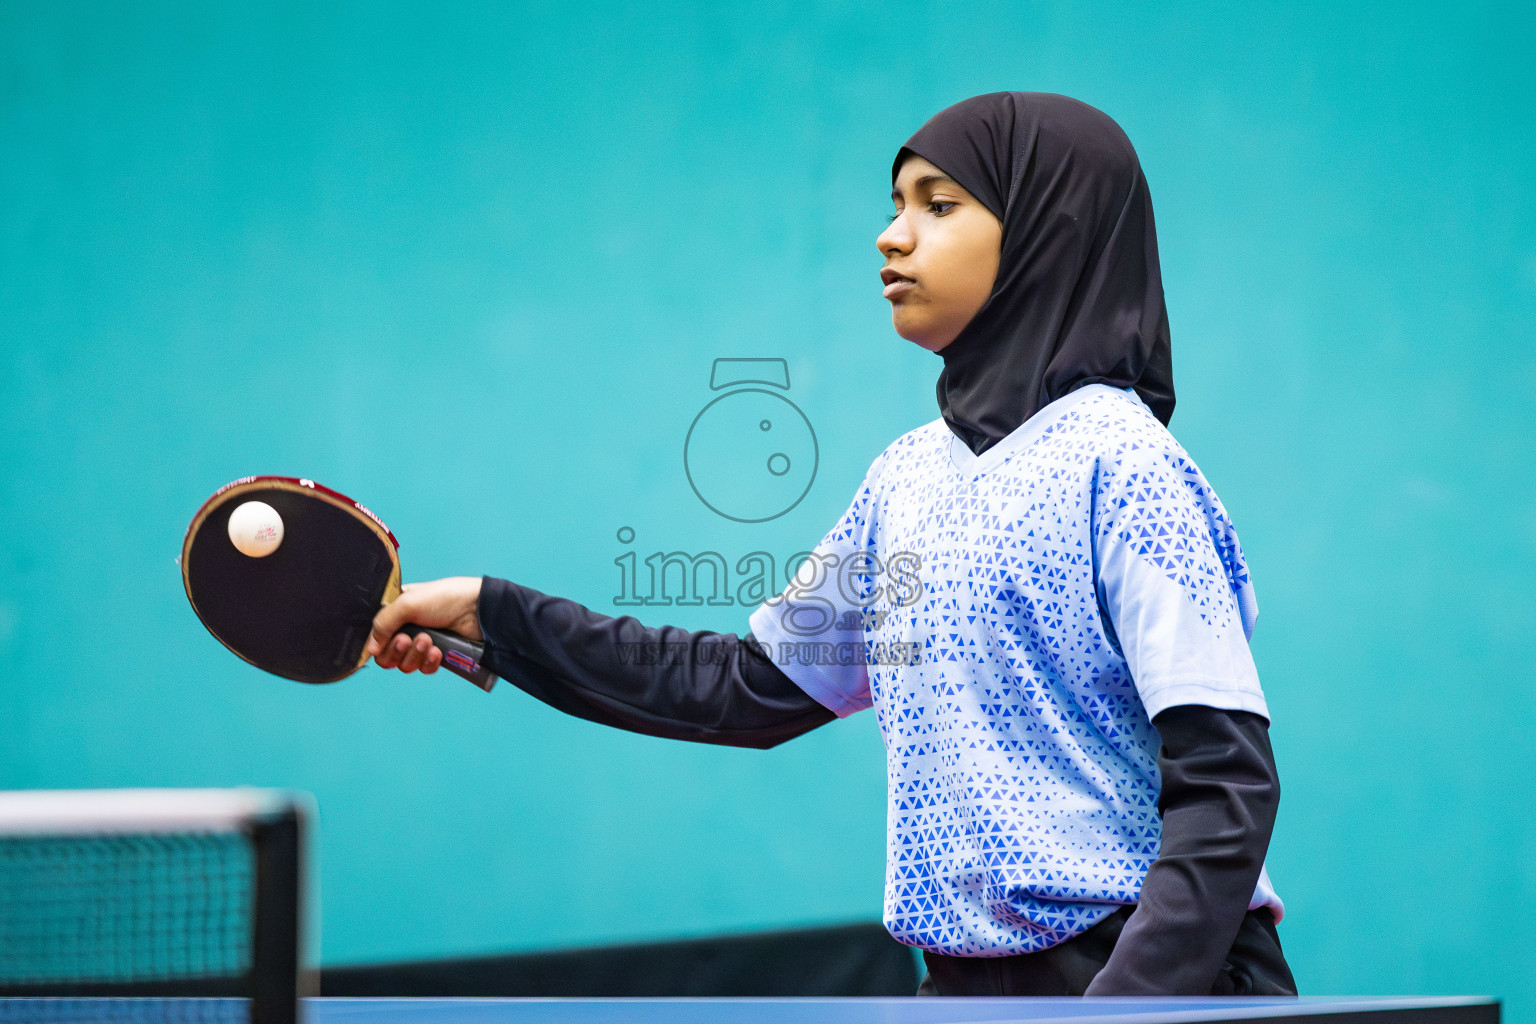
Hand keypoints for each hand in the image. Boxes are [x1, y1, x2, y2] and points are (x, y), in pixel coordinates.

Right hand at [367, 576, 483, 673]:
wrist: (478, 609)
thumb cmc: (444, 598)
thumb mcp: (406, 603)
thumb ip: (382, 623)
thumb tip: (370, 650)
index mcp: (396, 611)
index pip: (376, 635)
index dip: (378, 642)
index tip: (387, 640)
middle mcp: (406, 628)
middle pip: (387, 654)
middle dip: (397, 650)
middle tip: (407, 639)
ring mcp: (422, 642)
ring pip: (405, 664)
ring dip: (414, 654)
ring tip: (428, 640)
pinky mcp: (437, 655)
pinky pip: (423, 668)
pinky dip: (428, 663)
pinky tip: (438, 652)